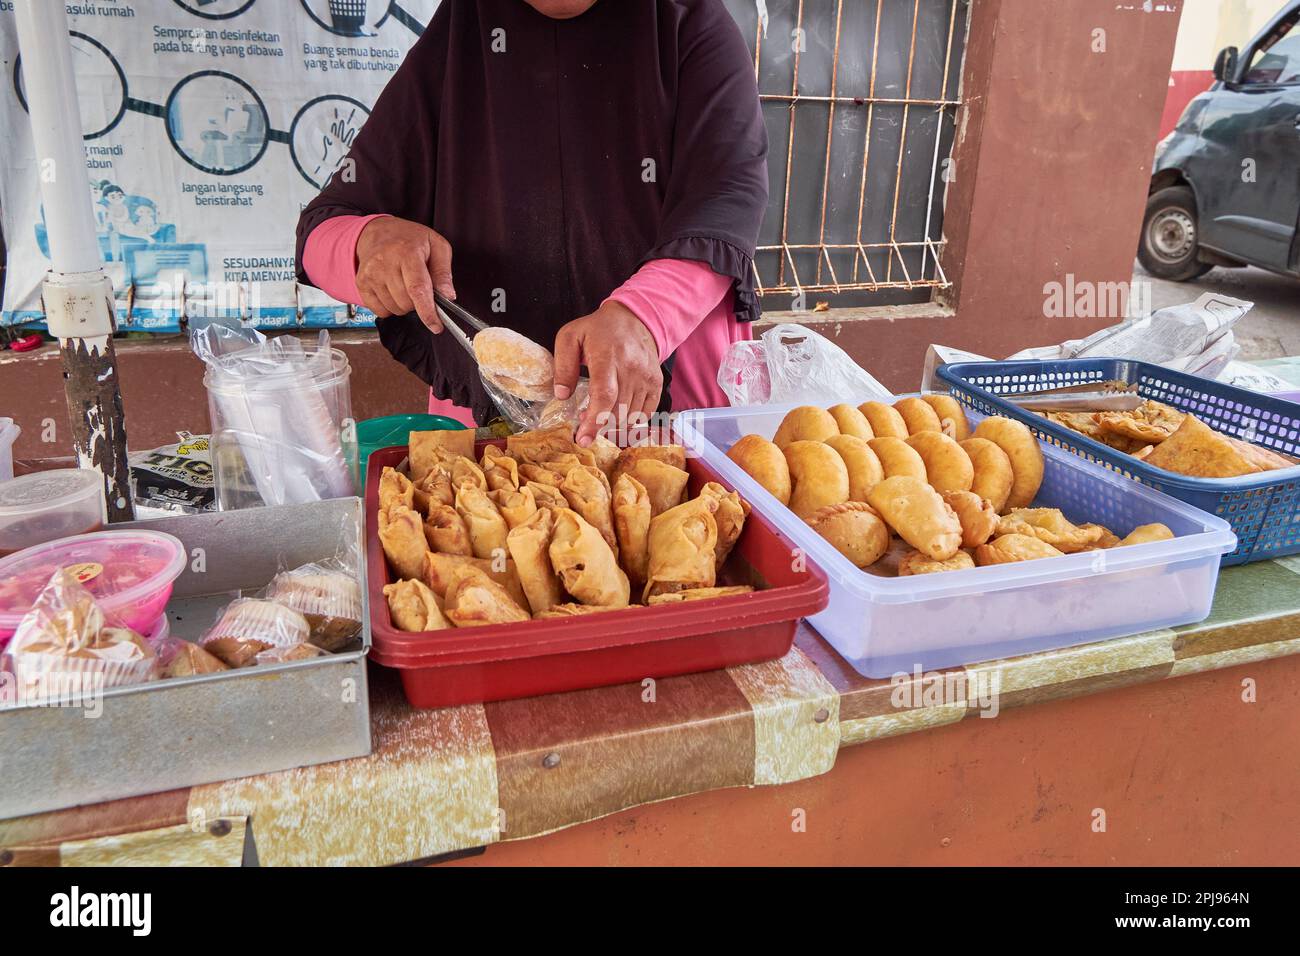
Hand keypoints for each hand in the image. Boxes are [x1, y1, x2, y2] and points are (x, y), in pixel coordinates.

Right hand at [354, 216, 454, 331]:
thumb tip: (448, 296)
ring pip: (394, 309)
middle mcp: (385, 262)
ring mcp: (371, 274)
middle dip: (418, 303)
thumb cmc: (410, 239)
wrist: (379, 232)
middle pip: (406, 303)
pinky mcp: (361, 283)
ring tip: (404, 284)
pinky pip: (380, 311)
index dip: (427, 311)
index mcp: (407, 252)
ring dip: (404, 305)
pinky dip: (390, 307)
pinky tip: (392, 290)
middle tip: (418, 287)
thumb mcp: (436, 246)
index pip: (417, 289)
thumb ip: (444, 272)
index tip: (436, 326)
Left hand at [553, 301, 662, 445]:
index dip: (594, 421)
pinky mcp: (656, 383)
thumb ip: (563, 366)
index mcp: (607, 356)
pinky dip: (630, 420)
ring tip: (599, 414)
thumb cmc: (598, 330)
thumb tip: (561, 395)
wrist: (635, 319)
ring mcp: (646, 376)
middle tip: (584, 422)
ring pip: (630, 415)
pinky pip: (645, 413)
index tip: (583, 439)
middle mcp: (631, 368)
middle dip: (599, 425)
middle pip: (617, 410)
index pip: (604, 396)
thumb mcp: (570, 337)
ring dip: (613, 423)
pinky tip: (617, 413)